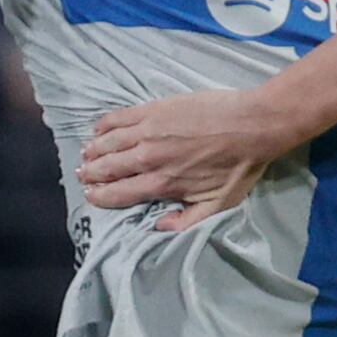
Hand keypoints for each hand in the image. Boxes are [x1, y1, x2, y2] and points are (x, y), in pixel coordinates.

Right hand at [77, 88, 298, 227]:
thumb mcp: (218, 206)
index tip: (90, 196)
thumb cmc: (239, 167)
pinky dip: (104, 125)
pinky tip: (98, 129)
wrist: (253, 125)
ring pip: (109, 143)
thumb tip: (158, 227)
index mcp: (163, 183)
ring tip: (86, 155)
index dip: (101, 196)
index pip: (120, 193)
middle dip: (92, 174)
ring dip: (94, 150)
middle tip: (83, 175)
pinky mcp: (153, 109)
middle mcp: (149, 158)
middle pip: (109, 168)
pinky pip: (119, 117)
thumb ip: (187, 221)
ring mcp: (148, 131)